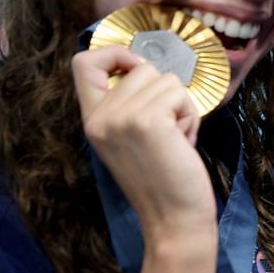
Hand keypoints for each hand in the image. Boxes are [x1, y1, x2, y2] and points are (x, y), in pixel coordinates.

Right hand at [71, 47, 216, 258]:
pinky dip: (191, 115)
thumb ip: (128, 105)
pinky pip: (180, 93)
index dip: (114, 54)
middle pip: (142, 68)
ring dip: (181, 107)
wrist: (173, 218)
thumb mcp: (131, 137)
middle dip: (165, 94)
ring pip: (166, 79)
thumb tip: (146, 69)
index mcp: (91, 119)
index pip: (83, 62)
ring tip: (174, 139)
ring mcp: (121, 117)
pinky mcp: (148, 120)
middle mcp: (100, 116)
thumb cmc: (162, 178)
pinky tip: (183, 143)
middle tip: (166, 131)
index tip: (136, 68)